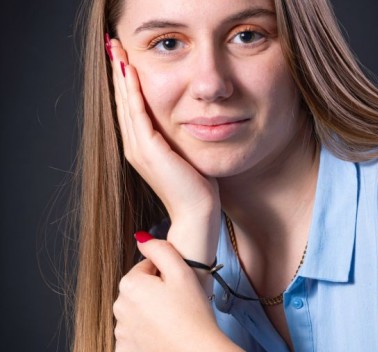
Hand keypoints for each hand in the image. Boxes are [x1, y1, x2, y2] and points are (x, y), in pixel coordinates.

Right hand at [109, 39, 219, 263]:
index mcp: (142, 149)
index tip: (123, 59)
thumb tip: (184, 122)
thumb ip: (175, 139)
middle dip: (118, 73)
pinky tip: (129, 72)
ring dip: (121, 76)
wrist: (196, 213)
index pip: (130, 109)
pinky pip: (138, 113)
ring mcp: (139, 149)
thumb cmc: (194, 187)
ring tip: (116, 51)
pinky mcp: (150, 150)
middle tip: (114, 45)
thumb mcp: (183, 156)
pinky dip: (132, 92)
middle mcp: (135, 148)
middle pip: (123, 103)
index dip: (125, 83)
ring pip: (126, 104)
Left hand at [113, 237, 251, 351]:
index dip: (164, 275)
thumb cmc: (193, 314)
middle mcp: (118, 308)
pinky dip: (146, 338)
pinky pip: (133, 339)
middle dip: (154, 295)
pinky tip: (164, 340)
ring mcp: (120, 334)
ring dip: (149, 316)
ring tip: (173, 324)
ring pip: (135, 316)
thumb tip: (140, 238)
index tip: (179, 287)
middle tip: (178, 305)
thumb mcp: (182, 271)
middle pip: (137, 292)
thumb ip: (160, 249)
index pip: (144, 269)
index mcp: (130, 284)